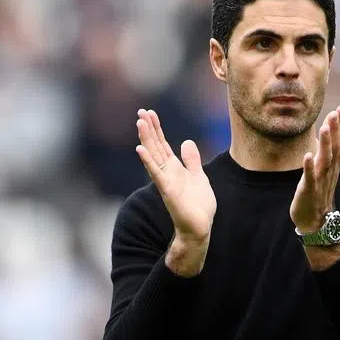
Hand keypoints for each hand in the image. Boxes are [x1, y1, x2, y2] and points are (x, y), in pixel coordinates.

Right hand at [135, 109, 215, 242]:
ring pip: (153, 156)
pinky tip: (140, 149)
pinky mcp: (168, 191)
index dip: (157, 128)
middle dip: (149, 129)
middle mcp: (167, 172)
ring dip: (146, 139)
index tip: (150, 113)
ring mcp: (166, 181)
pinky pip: (156, 174)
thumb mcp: (198, 177)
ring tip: (139, 123)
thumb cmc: (198, 205)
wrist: (200, 228)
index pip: (162, 144)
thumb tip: (186, 141)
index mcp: (174, 168)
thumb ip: (192, 160)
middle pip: (155, 146)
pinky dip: (148, 161)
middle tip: (140, 111)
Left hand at [290, 106, 339, 232]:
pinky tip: (307, 156)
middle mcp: (330, 171)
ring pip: (325, 160)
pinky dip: (309, 167)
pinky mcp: (308, 190)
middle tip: (335, 111)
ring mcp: (320, 181)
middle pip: (336, 148)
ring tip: (324, 127)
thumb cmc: (318, 191)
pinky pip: (309, 178)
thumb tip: (329, 130)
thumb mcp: (326, 170)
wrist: (314, 220)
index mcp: (334, 165)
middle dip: (336, 129)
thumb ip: (329, 151)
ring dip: (326, 144)